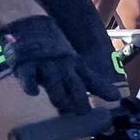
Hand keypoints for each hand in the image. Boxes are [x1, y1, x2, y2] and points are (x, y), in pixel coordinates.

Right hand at [0, 15, 114, 115]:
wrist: (30, 27)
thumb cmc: (54, 52)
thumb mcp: (74, 63)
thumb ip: (91, 81)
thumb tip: (116, 97)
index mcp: (74, 64)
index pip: (90, 78)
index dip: (101, 88)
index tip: (114, 98)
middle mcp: (61, 65)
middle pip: (72, 82)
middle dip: (78, 97)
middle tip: (84, 112)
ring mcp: (43, 65)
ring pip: (52, 80)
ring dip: (58, 93)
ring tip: (62, 105)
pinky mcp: (24, 66)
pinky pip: (27, 76)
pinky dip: (30, 84)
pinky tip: (34, 92)